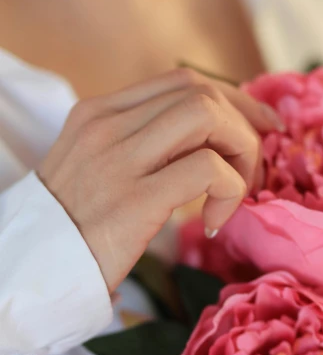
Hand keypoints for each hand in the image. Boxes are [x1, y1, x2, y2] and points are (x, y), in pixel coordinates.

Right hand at [39, 68, 282, 292]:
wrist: (28, 272)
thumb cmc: (68, 231)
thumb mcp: (94, 172)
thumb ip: (139, 150)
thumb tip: (205, 147)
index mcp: (97, 114)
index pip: (183, 82)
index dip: (235, 99)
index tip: (262, 125)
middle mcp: (106, 126)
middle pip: (204, 93)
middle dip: (246, 128)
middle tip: (254, 172)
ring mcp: (117, 159)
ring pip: (209, 117)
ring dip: (242, 154)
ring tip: (237, 194)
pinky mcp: (134, 200)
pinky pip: (208, 170)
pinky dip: (230, 192)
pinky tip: (215, 223)